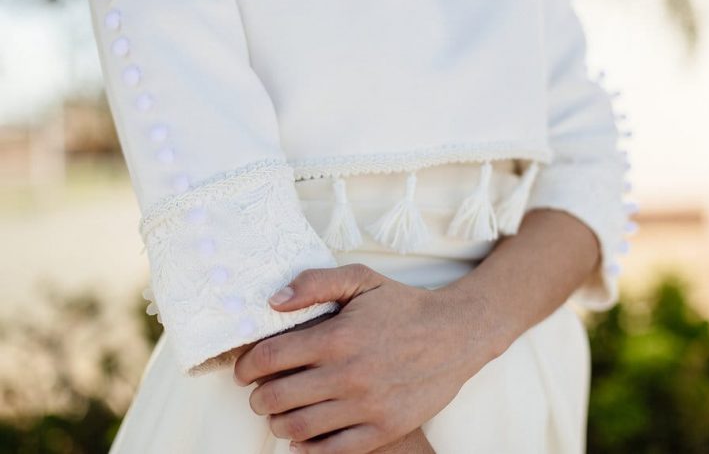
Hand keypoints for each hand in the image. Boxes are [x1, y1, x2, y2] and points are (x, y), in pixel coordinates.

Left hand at [232, 263, 500, 453]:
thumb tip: (273, 301)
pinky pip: (331, 451)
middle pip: (275, 398)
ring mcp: (367, 405)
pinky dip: (308, 447)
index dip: (246, 366)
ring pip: (297, 428)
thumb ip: (314, 283)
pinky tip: (306, 434)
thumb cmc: (404, 305)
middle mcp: (348, 374)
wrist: (456, 334)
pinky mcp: (384, 428)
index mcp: (337, 337)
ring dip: (278, 422)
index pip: (268, 358)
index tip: (245, 370)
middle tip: (261, 392)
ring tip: (281, 413)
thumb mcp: (361, 280)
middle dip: (258, 397)